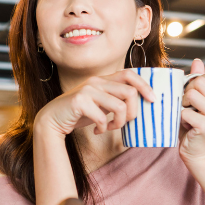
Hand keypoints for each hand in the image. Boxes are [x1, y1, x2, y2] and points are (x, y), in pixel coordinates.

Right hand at [34, 69, 153, 137]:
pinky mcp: (80, 101)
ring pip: (120, 106)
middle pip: (130, 92)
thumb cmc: (79, 113)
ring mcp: (88, 89)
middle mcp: (96, 81)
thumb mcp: (101, 104)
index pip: (130, 73)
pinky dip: (103, 128)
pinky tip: (97, 131)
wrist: (52, 120)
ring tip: (110, 128)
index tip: (152, 100)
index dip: (144, 85)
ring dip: (119, 122)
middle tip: (124, 123)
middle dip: (133, 112)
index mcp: (103, 79)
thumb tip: (139, 104)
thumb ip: (115, 99)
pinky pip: (103, 117)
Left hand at [179, 58, 204, 167]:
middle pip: (199, 82)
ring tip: (186, 115)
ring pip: (191, 95)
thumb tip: (197, 61)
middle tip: (186, 106)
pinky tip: (186, 125)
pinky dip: (180, 118)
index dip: (196, 82)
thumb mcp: (194, 101)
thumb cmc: (192, 126)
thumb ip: (197, 81)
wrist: (196, 152)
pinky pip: (185, 112)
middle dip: (186, 92)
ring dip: (182, 105)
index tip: (193, 96)